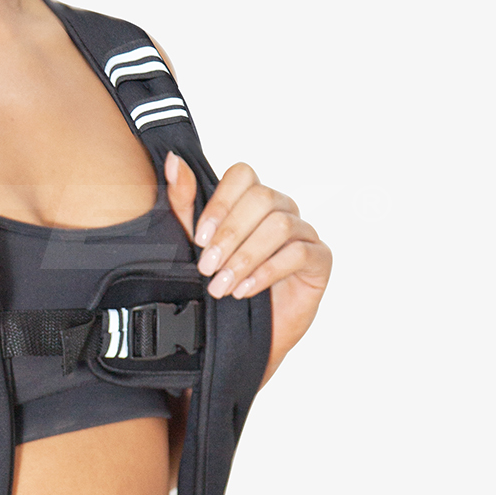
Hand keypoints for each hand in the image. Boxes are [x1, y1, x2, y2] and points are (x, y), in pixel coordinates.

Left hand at [164, 153, 331, 382]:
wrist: (245, 334)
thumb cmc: (221, 281)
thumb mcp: (195, 243)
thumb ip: (185, 202)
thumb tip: (175, 160)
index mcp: (252, 198)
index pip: (243, 175)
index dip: (220, 203)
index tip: (198, 238)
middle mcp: (282, 208)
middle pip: (262, 198)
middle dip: (229, 234)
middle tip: (207, 267)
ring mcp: (304, 231)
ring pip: (280, 225)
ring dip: (245, 257)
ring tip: (221, 286)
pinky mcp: (321, 258)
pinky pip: (299, 253)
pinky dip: (266, 272)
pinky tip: (244, 290)